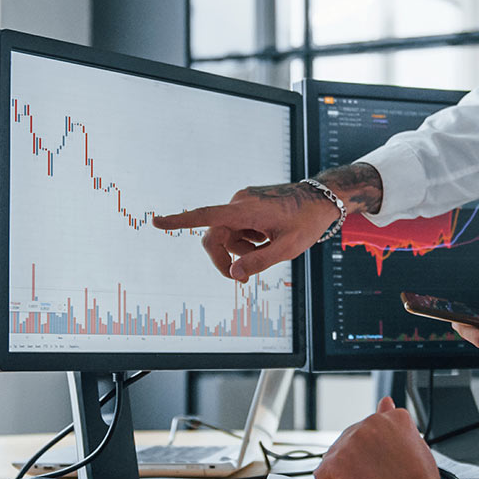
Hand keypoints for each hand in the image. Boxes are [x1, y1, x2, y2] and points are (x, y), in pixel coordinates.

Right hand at [151, 164, 382, 281]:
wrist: (322, 199)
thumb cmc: (306, 223)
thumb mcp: (287, 249)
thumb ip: (259, 262)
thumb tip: (233, 274)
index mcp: (245, 210)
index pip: (206, 216)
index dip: (179, 221)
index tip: (156, 222)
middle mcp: (238, 202)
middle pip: (216, 237)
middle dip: (227, 259)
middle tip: (245, 280)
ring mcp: (242, 201)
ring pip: (228, 235)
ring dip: (242, 248)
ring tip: (269, 246)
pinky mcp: (247, 203)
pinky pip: (237, 226)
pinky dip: (248, 238)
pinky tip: (268, 236)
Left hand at [315, 397, 474, 478]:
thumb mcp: (415, 447)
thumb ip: (396, 426)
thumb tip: (385, 403)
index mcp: (394, 417)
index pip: (368, 435)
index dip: (376, 459)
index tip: (390, 471)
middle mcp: (373, 422)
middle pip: (348, 446)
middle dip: (360, 468)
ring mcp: (354, 440)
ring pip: (334, 462)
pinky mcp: (339, 461)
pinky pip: (322, 477)